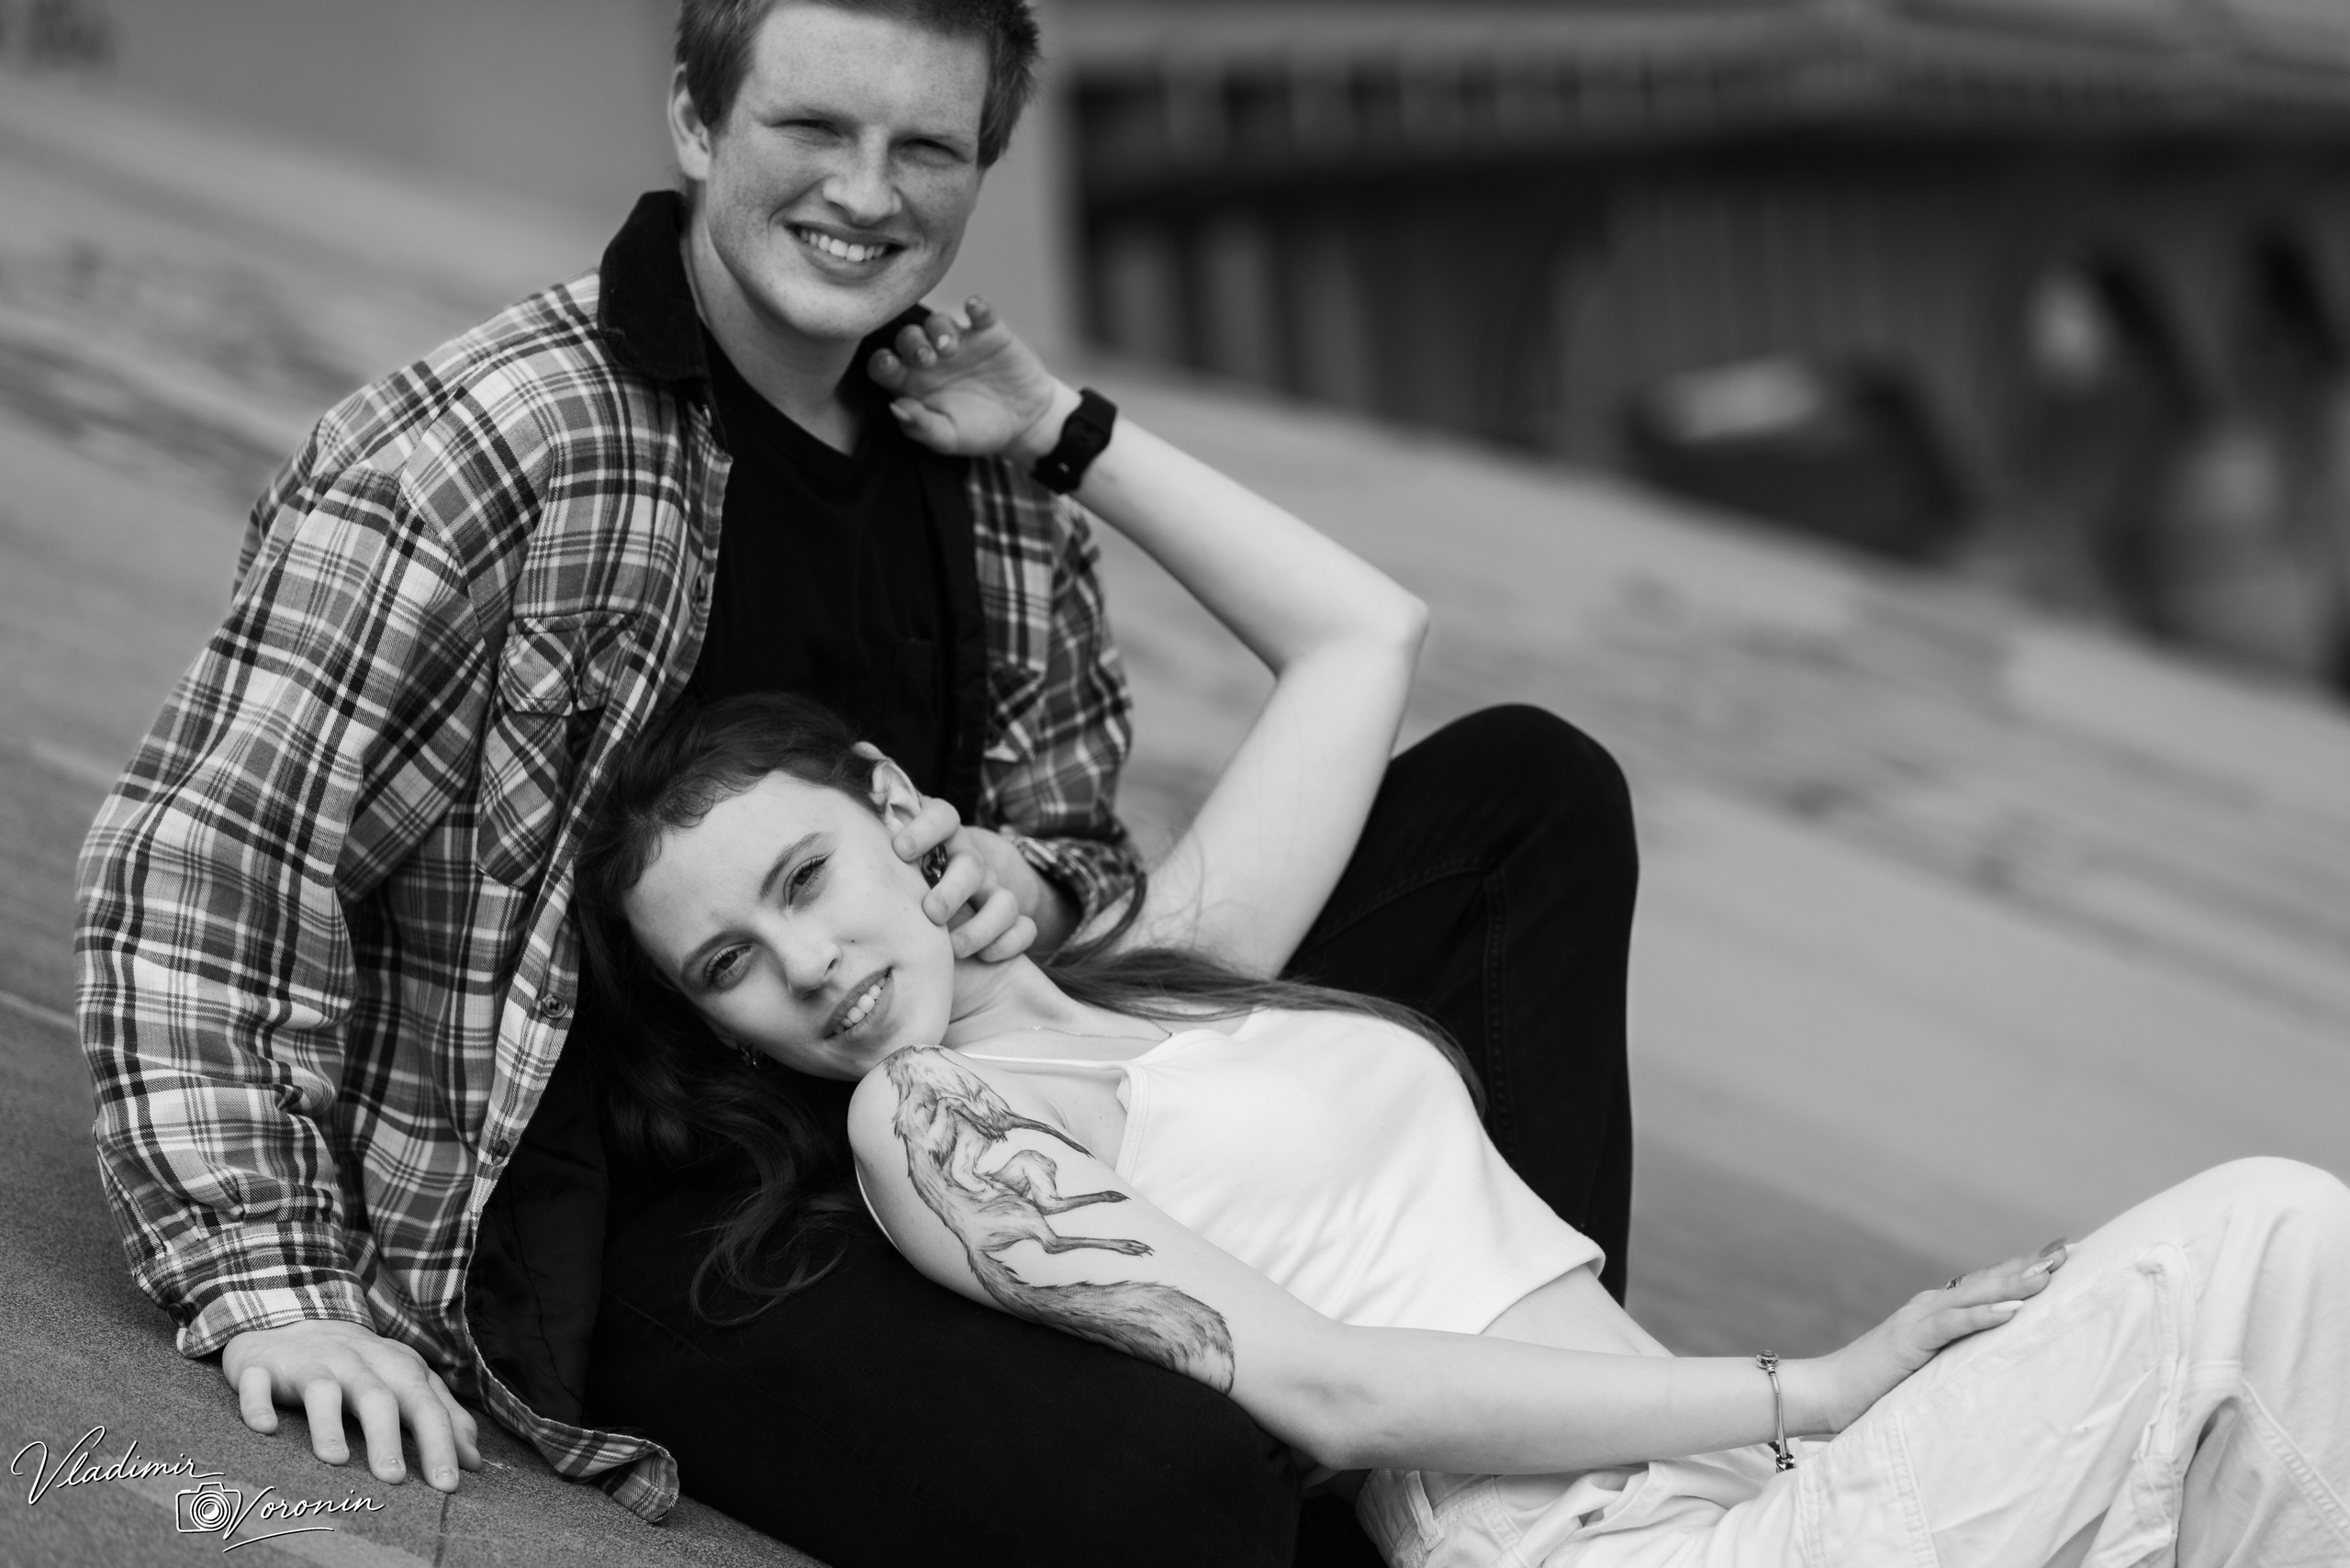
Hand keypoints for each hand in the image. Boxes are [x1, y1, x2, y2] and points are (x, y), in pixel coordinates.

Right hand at [221, 1319, 482, 1491]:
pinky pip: (258, 1384)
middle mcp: (354, 1361)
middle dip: (387, 1437)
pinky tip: (266, 1429)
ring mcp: (307, 1362)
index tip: (449, 1484)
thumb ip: (440, 1417)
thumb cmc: (359, 1365)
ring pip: (322, 1390)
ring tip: (337, 1460)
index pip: (424, 1404)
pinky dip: (259, 1405)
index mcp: (395, 1366)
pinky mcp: (262, 1367)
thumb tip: (474, 1460)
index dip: (439, 1442)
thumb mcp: (404, 1382)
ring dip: (328, 1423)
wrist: (293, 1320)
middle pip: (377, 1396)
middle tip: (395, 1479)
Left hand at [867, 297, 1078, 460]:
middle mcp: (931, 359)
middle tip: (926, 359)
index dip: (882, 361)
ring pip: (938, 321)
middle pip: (908, 338)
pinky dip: (977, 306)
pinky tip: (974, 309)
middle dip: (911, 343)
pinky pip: (980, 311)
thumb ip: (921, 426)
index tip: (890, 364)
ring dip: (939, 329)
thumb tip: (895, 407)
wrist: (1026, 424)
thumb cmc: (979, 432)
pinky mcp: (989, 332)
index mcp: (913, 384)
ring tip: (950, 348)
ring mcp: (960, 343)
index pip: (885, 365)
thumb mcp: (949, 438)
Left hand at [889, 797, 1071, 959]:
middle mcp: (969, 861)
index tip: (900, 849)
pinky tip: (987, 957)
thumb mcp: (895, 845)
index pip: (943, 816)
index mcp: (941, 838)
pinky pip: (1025, 928)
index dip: (925, 829)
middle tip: (931, 912)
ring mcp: (994, 891)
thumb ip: (878, 821)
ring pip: (1004, 901)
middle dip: (953, 889)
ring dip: (982, 925)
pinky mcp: (1012, 921)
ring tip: (954, 948)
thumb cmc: (911, 871)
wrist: (959, 892)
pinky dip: (1011, 941)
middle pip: (972, 865)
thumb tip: (857, 765)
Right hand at [1801, 1239, 2069, 1434]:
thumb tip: (1993, 1362)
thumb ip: (1952, 1357)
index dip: (2021, 1269)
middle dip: (2028, 1266)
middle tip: (2067, 1250)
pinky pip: (1951, 1325)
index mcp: (1933, 1312)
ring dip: (2014, 1284)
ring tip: (2049, 1275)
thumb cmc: (1872, 1389)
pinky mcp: (1908, 1340)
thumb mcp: (1924, 1370)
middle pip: (1986, 1281)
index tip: (2058, 1256)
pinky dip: (1983, 1316)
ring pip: (1973, 1295)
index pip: (1984, 1284)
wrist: (1824, 1393)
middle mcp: (1928, 1306)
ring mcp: (1916, 1320)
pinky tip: (2012, 1312)